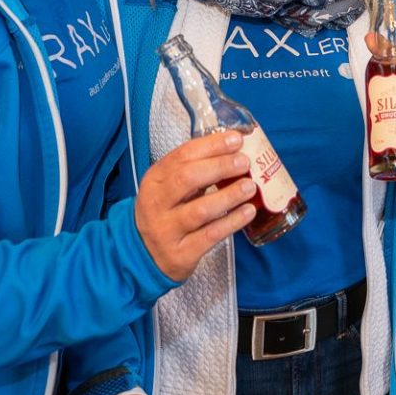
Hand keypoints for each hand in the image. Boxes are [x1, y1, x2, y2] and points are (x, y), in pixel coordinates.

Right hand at [135, 131, 255, 279]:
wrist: (145, 255)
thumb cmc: (166, 213)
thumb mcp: (169, 187)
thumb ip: (194, 169)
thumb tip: (234, 150)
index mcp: (154, 180)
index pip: (182, 156)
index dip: (211, 145)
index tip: (236, 139)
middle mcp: (156, 204)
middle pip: (188, 179)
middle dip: (220, 167)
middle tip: (244, 162)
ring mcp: (166, 230)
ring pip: (200, 210)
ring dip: (229, 195)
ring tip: (250, 186)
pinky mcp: (180, 254)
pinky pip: (210, 235)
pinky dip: (232, 222)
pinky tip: (248, 211)